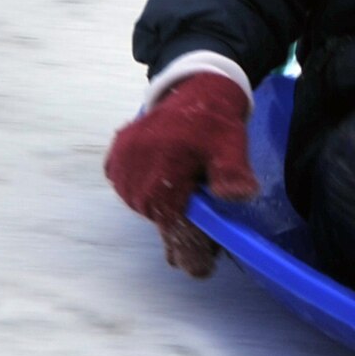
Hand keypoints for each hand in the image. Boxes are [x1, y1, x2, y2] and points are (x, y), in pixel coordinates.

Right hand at [104, 72, 256, 277]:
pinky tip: (173, 192)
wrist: (191, 85)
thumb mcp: (230, 144)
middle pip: (163, 222)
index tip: (201, 270)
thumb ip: (232, 172)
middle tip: (212, 243)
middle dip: (187, 233)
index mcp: (160, 180)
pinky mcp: (115, 162)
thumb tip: (238, 196)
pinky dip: (155, 196)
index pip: (175, 230)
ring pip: (150, 209)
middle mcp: (133, 180)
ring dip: (171, 213)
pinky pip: (136, 191)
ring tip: (194, 209)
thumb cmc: (213, 119)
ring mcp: (120, 171)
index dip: (190, 252)